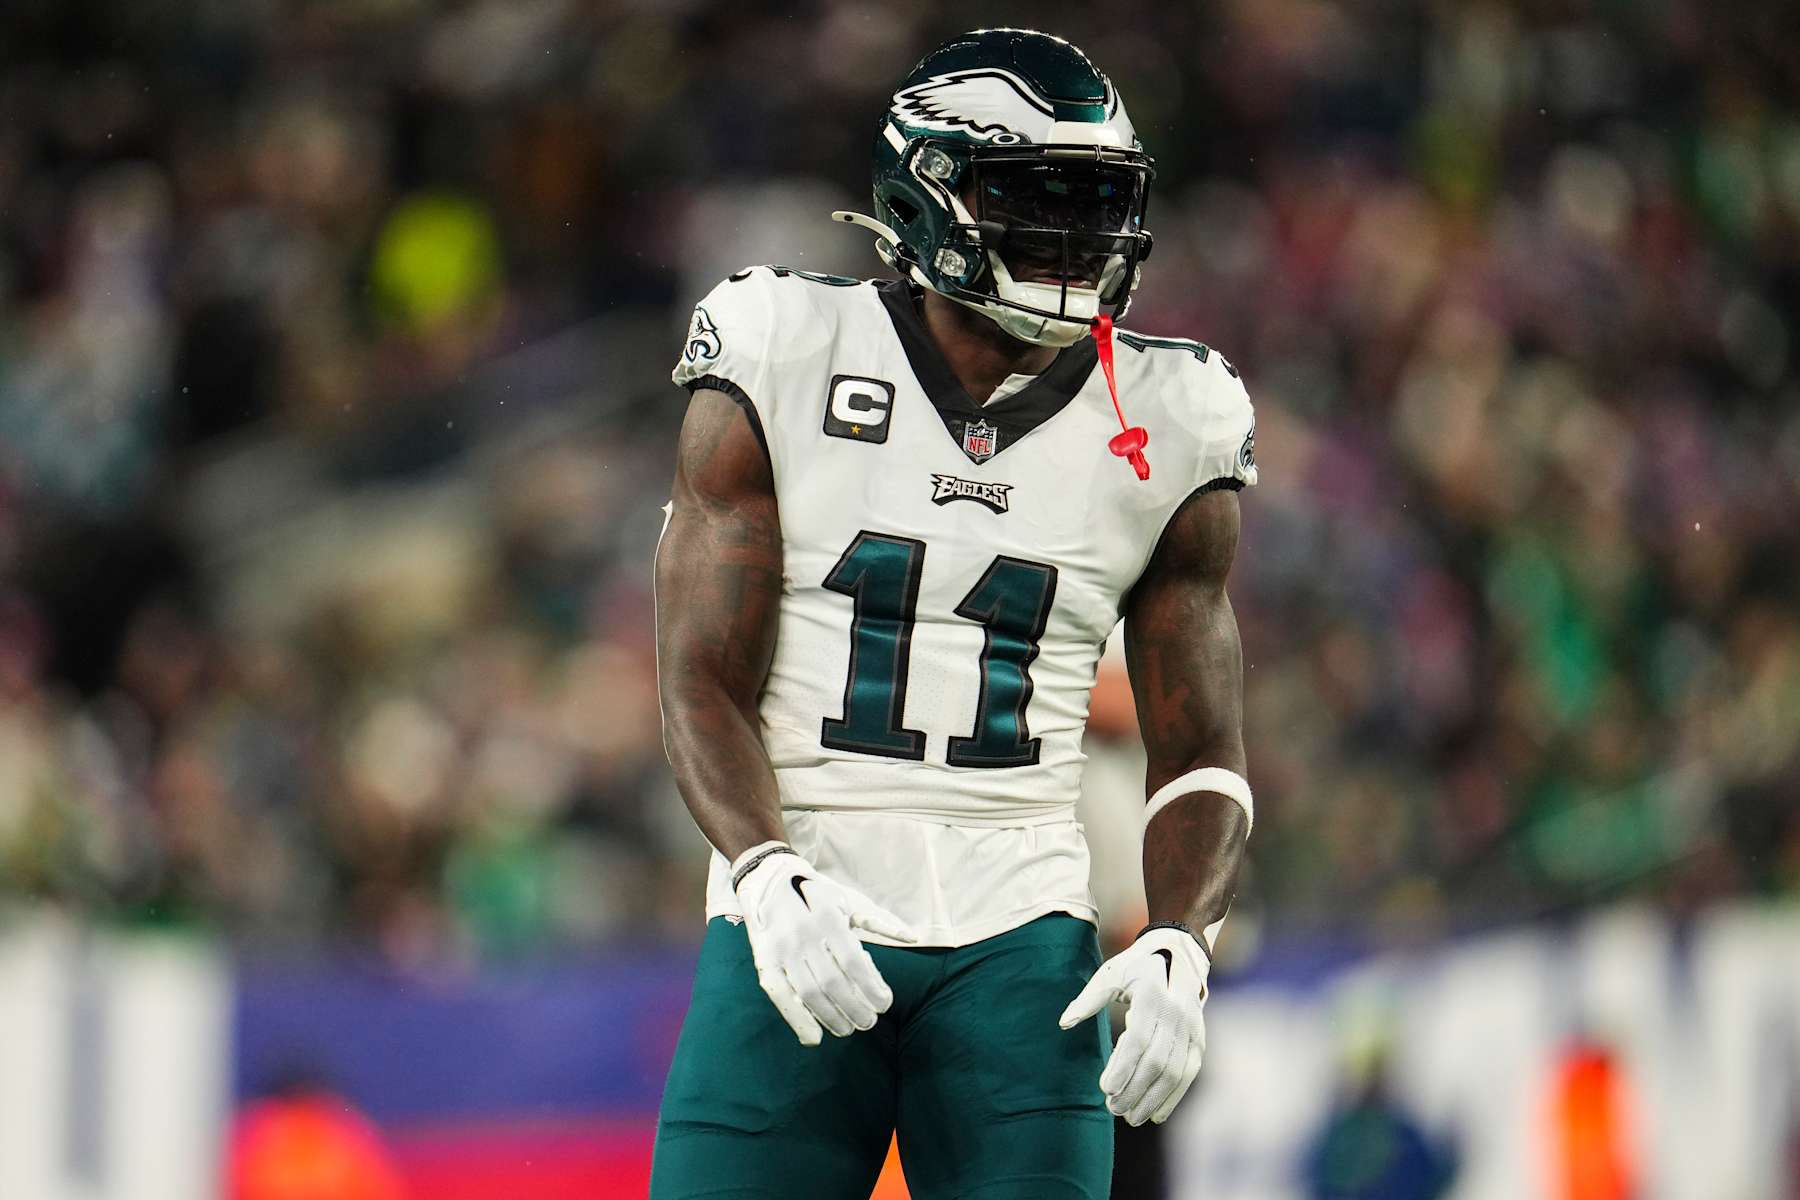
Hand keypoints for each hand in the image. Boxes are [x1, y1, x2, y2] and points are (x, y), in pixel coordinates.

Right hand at [732, 843, 918, 1045]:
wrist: (768, 877)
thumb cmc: (817, 893)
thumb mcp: (849, 900)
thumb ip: (880, 922)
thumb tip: (914, 937)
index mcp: (830, 919)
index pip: (856, 964)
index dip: (872, 989)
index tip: (884, 1004)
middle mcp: (805, 934)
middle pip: (834, 984)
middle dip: (856, 1009)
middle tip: (869, 1022)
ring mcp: (782, 948)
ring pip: (809, 993)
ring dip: (831, 1018)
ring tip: (847, 1028)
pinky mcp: (764, 959)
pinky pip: (779, 995)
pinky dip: (796, 1020)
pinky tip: (813, 1037)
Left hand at [1058, 924, 1208, 1125]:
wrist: (1178, 954)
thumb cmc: (1136, 967)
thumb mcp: (1111, 974)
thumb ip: (1089, 998)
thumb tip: (1064, 1022)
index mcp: (1152, 996)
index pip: (1138, 1039)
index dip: (1122, 1066)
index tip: (1105, 1088)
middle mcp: (1177, 1014)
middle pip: (1156, 1061)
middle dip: (1134, 1089)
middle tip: (1112, 1108)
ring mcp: (1192, 1029)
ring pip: (1174, 1072)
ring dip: (1152, 1099)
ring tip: (1130, 1117)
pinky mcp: (1199, 1040)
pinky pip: (1188, 1074)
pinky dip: (1173, 1097)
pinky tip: (1155, 1114)